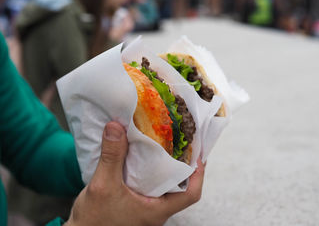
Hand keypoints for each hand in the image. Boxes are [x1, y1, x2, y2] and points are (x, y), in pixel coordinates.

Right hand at [65, 122, 204, 225]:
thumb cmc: (94, 221)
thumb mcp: (103, 186)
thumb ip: (111, 156)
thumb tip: (116, 127)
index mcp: (157, 210)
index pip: (191, 194)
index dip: (199, 174)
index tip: (199, 154)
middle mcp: (156, 210)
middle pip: (181, 186)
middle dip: (184, 164)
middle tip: (183, 141)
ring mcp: (147, 208)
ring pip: (165, 185)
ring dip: (167, 166)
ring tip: (165, 144)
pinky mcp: (136, 204)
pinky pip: (150, 184)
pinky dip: (151, 170)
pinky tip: (144, 157)